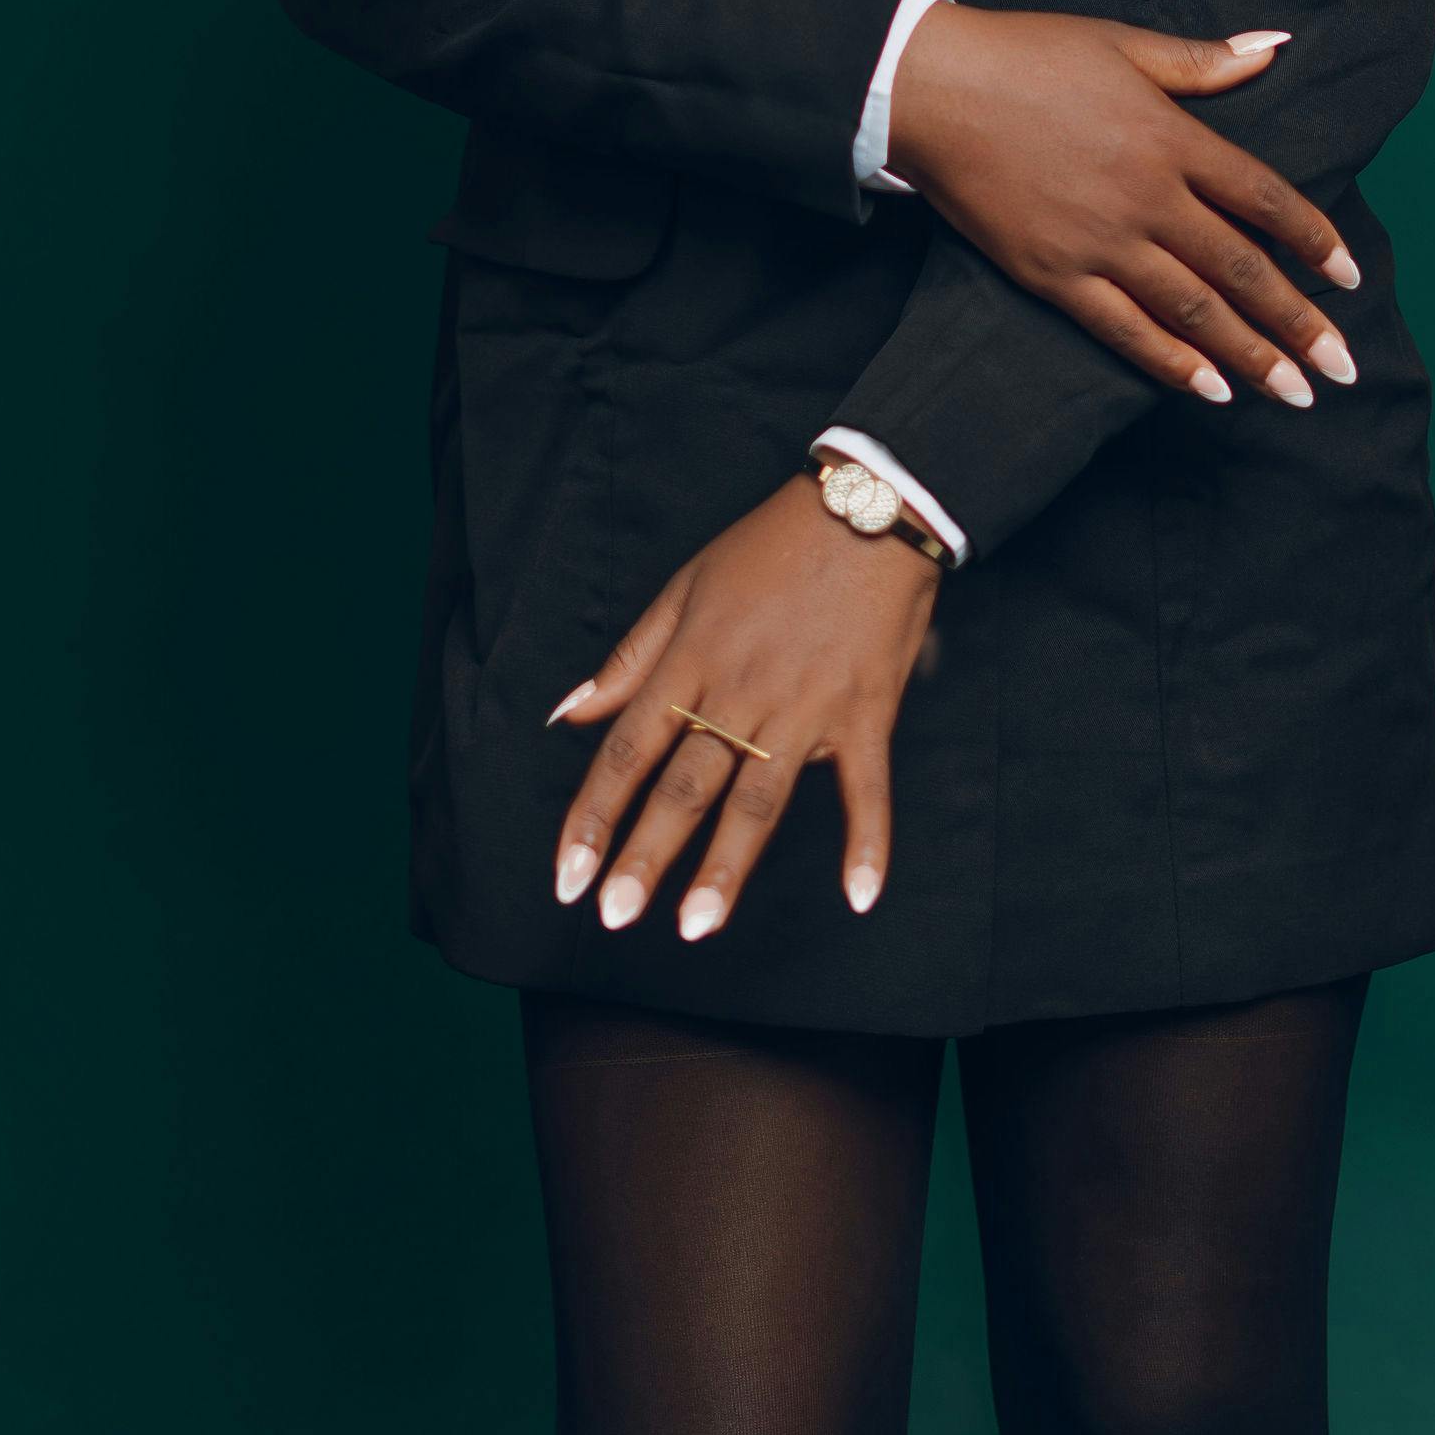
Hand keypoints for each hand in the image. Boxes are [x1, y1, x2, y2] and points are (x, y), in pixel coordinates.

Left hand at [546, 476, 937, 937]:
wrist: (866, 507)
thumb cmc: (770, 545)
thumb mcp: (684, 587)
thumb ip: (628, 659)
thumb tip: (566, 714)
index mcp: (691, 661)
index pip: (628, 752)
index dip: (594, 817)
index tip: (568, 877)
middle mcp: (741, 692)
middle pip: (685, 786)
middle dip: (646, 856)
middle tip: (618, 918)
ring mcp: (807, 707)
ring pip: (759, 800)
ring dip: (727, 867)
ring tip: (696, 926)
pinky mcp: (866, 713)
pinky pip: (866, 788)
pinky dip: (868, 842)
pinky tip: (860, 897)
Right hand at [883, 7, 1362, 404]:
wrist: (932, 89)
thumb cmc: (1028, 55)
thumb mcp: (1123, 43)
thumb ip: (1204, 61)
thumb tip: (1276, 45)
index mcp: (1172, 137)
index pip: (1266, 199)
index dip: (1315, 240)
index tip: (1350, 278)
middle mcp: (1147, 197)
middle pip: (1242, 269)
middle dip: (1300, 323)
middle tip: (1344, 367)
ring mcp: (1101, 242)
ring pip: (1194, 311)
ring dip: (1251, 356)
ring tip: (1294, 394)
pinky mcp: (1054, 275)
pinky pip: (1124, 330)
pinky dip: (1171, 363)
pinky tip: (1211, 390)